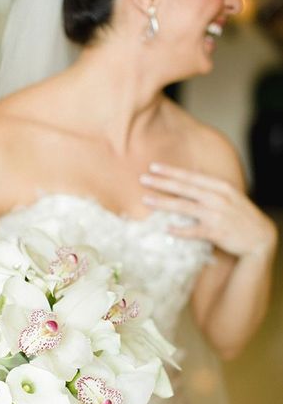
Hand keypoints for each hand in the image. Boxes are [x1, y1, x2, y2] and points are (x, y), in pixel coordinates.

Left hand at [140, 162, 277, 257]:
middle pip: (184, 188)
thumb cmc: (240, 216)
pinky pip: (193, 231)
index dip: (171, 171)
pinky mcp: (215, 232)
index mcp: (220, 186)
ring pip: (184, 207)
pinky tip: (166, 229)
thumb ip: (209, 189)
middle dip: (162, 183)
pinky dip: (179, 230)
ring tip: (146, 200)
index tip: (153, 166)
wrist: (260, 237)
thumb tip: (186, 183)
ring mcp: (216, 215)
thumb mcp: (228, 196)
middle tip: (143, 179)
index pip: (191, 176)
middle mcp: (217, 198)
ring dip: (163, 203)